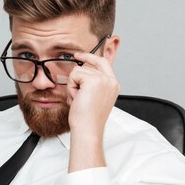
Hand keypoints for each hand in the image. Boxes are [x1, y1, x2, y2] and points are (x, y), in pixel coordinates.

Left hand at [65, 52, 119, 172]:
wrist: (87, 129)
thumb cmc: (87, 118)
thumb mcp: (92, 97)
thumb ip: (91, 84)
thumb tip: (79, 70)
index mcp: (113, 85)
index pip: (103, 63)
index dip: (90, 58)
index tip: (79, 55)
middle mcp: (111, 81)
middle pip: (90, 64)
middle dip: (79, 71)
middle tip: (75, 58)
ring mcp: (103, 80)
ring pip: (78, 71)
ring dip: (73, 86)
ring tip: (78, 100)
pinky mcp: (93, 81)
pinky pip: (74, 76)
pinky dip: (71, 88)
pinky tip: (76, 99)